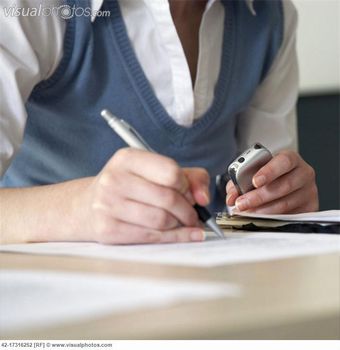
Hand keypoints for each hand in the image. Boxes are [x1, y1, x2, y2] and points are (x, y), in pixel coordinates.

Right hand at [81, 148, 209, 243]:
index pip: (171, 172)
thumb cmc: (127, 187)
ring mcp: (108, 205)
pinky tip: (183, 234)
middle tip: (193, 215)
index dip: (187, 186)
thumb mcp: (153, 172)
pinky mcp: (108, 229)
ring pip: (162, 220)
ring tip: (183, 223)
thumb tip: (203, 198)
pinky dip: (174, 238)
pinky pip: (151, 237)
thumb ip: (189, 177)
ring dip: (180, 225)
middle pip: (168, 199)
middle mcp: (114, 179)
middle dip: (188, 211)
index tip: (189, 194)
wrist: (86, 206)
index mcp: (127, 158)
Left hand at [226, 150, 318, 213]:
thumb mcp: (253, 172)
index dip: (269, 171)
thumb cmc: (267, 176)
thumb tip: (231, 198)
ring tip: (246, 212)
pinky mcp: (309, 208)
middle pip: (283, 186)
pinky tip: (260, 219)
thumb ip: (239, 181)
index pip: (283, 162)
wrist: (283, 183)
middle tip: (242, 204)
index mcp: (290, 159)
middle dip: (258, 197)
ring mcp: (309, 192)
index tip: (255, 181)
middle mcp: (303, 174)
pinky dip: (272, 219)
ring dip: (262, 210)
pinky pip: (290, 216)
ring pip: (285, 204)